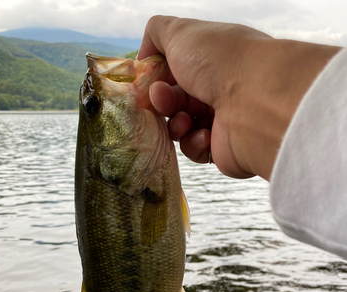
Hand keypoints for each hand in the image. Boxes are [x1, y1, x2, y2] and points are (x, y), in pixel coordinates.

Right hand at [138, 16, 340, 180]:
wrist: (256, 100)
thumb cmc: (220, 61)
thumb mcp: (181, 32)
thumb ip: (157, 33)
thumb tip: (145, 55)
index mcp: (210, 60)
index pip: (175, 72)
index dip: (157, 78)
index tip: (147, 82)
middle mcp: (218, 88)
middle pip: (175, 101)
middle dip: (163, 101)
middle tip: (161, 100)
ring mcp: (222, 119)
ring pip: (182, 127)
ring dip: (175, 124)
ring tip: (183, 120)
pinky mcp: (223, 148)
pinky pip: (196, 149)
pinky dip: (194, 142)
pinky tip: (205, 134)